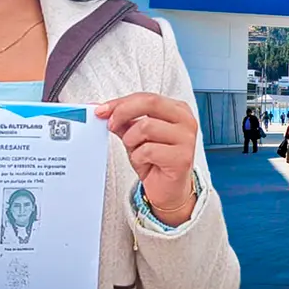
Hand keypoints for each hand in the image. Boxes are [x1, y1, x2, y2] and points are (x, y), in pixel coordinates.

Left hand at [97, 93, 197, 225]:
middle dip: (123, 112)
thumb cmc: (154, 160)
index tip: (101, 110)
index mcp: (177, 110)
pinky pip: (148, 150)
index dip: (121, 102)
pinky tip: (145, 163)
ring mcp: (186, 139)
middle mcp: (186, 120)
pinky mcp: (182, 157)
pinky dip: (139, 158)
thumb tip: (101, 110)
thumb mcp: (135, 136)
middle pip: (150, 102)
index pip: (146, 97)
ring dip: (132, 140)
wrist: (168, 190)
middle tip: (110, 124)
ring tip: (137, 151)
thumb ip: (122, 120)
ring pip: (146, 126)